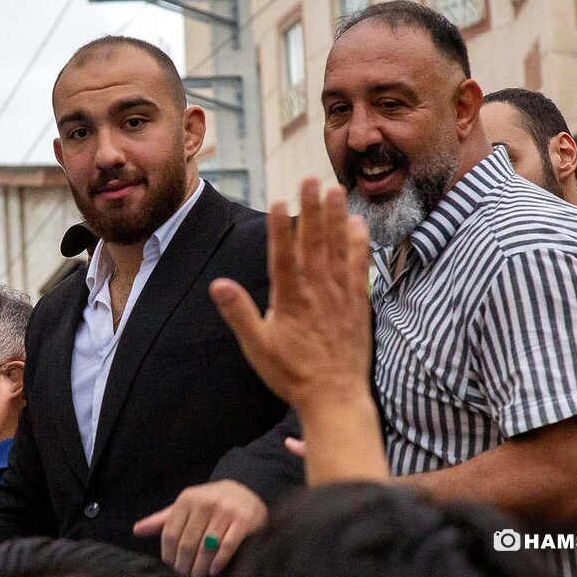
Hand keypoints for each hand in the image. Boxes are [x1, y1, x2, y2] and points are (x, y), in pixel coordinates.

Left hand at [133, 480, 267, 576]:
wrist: (246, 490)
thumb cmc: (211, 502)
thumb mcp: (186, 505)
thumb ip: (163, 519)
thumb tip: (137, 530)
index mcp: (186, 500)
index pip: (170, 534)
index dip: (169, 555)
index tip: (172, 567)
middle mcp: (204, 504)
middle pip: (187, 543)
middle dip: (184, 566)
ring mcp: (224, 512)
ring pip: (206, 548)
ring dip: (200, 568)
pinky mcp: (243, 521)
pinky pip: (227, 546)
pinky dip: (218, 562)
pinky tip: (214, 571)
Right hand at [209, 179, 372, 413]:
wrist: (335, 397)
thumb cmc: (292, 374)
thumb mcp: (257, 347)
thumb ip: (239, 313)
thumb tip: (217, 285)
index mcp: (290, 301)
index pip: (284, 257)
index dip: (281, 228)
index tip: (279, 200)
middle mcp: (317, 292)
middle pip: (314, 244)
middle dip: (312, 209)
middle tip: (312, 179)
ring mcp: (340, 296)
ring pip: (339, 249)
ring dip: (337, 217)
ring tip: (336, 189)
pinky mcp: (358, 303)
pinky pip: (359, 266)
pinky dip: (358, 243)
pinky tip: (357, 223)